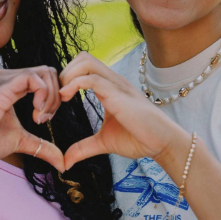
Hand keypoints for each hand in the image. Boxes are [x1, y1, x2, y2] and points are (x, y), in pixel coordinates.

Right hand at [0, 66, 65, 178]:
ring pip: (43, 73)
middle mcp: (7, 77)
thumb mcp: (21, 141)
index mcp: (12, 84)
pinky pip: (31, 78)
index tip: (46, 118)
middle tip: (45, 119)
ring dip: (50, 96)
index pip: (45, 76)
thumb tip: (63, 162)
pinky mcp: (1, 87)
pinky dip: (42, 94)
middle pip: (48, 71)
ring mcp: (3, 80)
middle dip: (56, 95)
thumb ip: (42, 146)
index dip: (54, 96)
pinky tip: (36, 112)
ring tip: (40, 118)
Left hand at [57, 52, 187, 168]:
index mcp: (109, 87)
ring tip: (62, 97)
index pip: (83, 66)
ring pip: (86, 62)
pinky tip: (67, 99)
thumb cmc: (138, 138)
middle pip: (83, 57)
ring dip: (68, 76)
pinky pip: (93, 79)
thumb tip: (65, 162)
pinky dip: (74, 84)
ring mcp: (116, 86)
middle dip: (65, 73)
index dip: (67, 78)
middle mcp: (112, 81)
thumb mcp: (103, 142)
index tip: (59, 100)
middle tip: (58, 97)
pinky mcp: (119, 95)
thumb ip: (83, 148)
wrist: (161, 143)